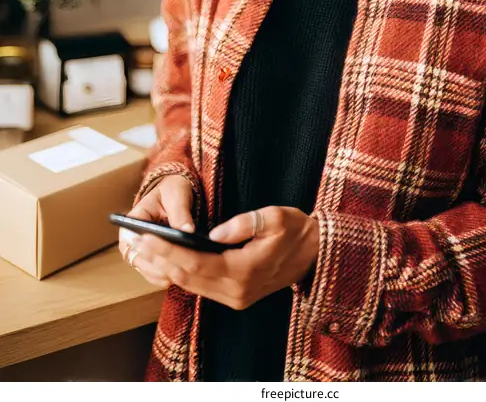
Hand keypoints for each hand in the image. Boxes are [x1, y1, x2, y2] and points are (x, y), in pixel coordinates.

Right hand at [119, 173, 195, 287]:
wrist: (177, 192)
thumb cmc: (173, 190)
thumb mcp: (176, 196)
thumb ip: (180, 213)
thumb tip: (188, 231)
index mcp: (134, 218)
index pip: (131, 240)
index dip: (142, 251)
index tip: (159, 256)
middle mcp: (134, 237)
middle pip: (137, 258)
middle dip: (153, 267)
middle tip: (170, 273)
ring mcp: (143, 249)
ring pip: (146, 268)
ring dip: (158, 275)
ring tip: (174, 279)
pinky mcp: (154, 257)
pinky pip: (154, 271)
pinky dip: (162, 277)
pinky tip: (175, 280)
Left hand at [127, 205, 319, 308]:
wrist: (316, 255)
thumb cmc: (296, 231)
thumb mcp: (274, 217)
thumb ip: (242, 224)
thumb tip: (211, 232)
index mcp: (244, 271)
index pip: (196, 263)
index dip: (169, 250)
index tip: (148, 236)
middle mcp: (237, 291)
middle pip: (188, 277)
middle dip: (161, 259)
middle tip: (138, 240)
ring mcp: (236, 298)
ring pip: (192, 285)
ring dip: (167, 267)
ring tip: (146, 249)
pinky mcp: (236, 296)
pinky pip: (201, 286)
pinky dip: (182, 273)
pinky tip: (168, 259)